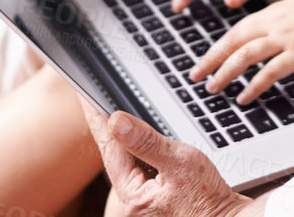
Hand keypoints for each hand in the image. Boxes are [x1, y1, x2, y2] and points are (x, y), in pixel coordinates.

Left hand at [82, 103, 260, 216]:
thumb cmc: (209, 199)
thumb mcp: (179, 163)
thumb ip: (146, 142)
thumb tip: (116, 121)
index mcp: (133, 194)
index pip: (108, 146)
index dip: (96, 116)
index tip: (84, 94)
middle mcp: (133, 200)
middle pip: (113, 153)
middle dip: (104, 124)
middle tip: (92, 95)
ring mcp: (143, 200)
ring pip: (125, 160)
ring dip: (119, 136)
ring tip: (108, 110)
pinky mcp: (155, 197)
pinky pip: (138, 167)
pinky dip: (135, 148)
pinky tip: (135, 136)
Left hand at [191, 0, 293, 104]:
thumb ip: (278, 21)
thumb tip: (266, 34)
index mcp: (271, 12)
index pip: (236, 30)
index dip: (217, 47)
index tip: (205, 59)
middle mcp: (273, 24)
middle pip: (233, 42)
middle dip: (210, 60)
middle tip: (195, 76)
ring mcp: (284, 39)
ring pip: (244, 56)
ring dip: (225, 73)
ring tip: (213, 88)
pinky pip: (269, 72)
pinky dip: (253, 85)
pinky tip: (244, 96)